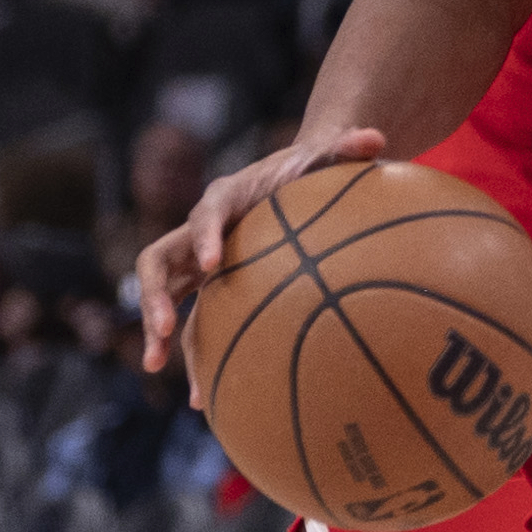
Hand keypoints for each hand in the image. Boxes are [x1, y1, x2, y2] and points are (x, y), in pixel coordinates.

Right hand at [138, 128, 388, 377]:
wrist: (297, 179)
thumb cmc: (312, 169)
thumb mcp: (329, 155)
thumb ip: (347, 146)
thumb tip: (377, 136)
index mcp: (226, 198)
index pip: (205, 214)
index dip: (204, 237)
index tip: (212, 265)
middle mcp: (200, 230)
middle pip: (158, 259)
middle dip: (154, 294)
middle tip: (160, 328)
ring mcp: (196, 260)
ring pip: (163, 295)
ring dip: (156, 329)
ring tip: (157, 367)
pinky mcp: (205, 286)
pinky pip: (189, 319)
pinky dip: (190, 352)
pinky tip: (201, 396)